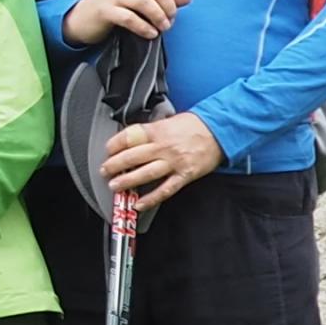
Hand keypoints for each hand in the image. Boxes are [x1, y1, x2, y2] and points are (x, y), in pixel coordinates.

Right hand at [63, 0, 190, 46]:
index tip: (171, 17)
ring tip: (162, 29)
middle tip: (169, 24)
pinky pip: (128, 17)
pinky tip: (150, 34)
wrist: (81, 20)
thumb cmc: (113, 9)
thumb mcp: (139, 0)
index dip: (171, 3)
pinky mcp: (104, 10)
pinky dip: (143, 26)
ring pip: (143, 1)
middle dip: (167, 9)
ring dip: (157, 17)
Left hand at [101, 111, 224, 209]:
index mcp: (158, 131)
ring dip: (127, 181)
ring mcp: (174, 162)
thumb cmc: (196, 125)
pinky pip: (165, 189)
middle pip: (133, 157)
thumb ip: (152, 130)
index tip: (108, 151)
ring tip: (115, 186)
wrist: (220, 130)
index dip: (115, 145)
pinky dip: (151, 199)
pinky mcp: (184, 175)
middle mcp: (164, 147)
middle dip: (115, 165)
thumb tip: (134, 139)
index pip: (129, 137)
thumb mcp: (170, 120)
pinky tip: (139, 204)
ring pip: (145, 174)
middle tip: (104, 170)